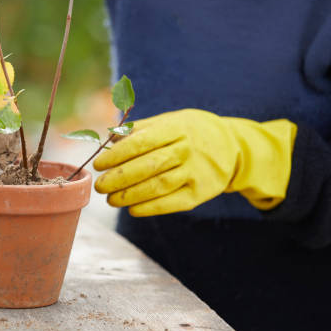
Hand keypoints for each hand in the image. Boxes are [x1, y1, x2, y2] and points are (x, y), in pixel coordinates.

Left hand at [94, 109, 296, 216]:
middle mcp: (187, 150)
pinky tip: (132, 210)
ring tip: (111, 200)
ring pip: (158, 186)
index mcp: (176, 128)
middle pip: (148, 166)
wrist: (231, 146)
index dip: (117, 155)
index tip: (99, 164)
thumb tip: (107, 138)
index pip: (141, 142)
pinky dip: (150, 208)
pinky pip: (172, 203)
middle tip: (100, 186)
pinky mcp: (201, 193)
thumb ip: (139, 129)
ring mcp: (196, 172)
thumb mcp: (169, 121)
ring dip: (130, 195)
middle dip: (119, 178)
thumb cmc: (189, 132)